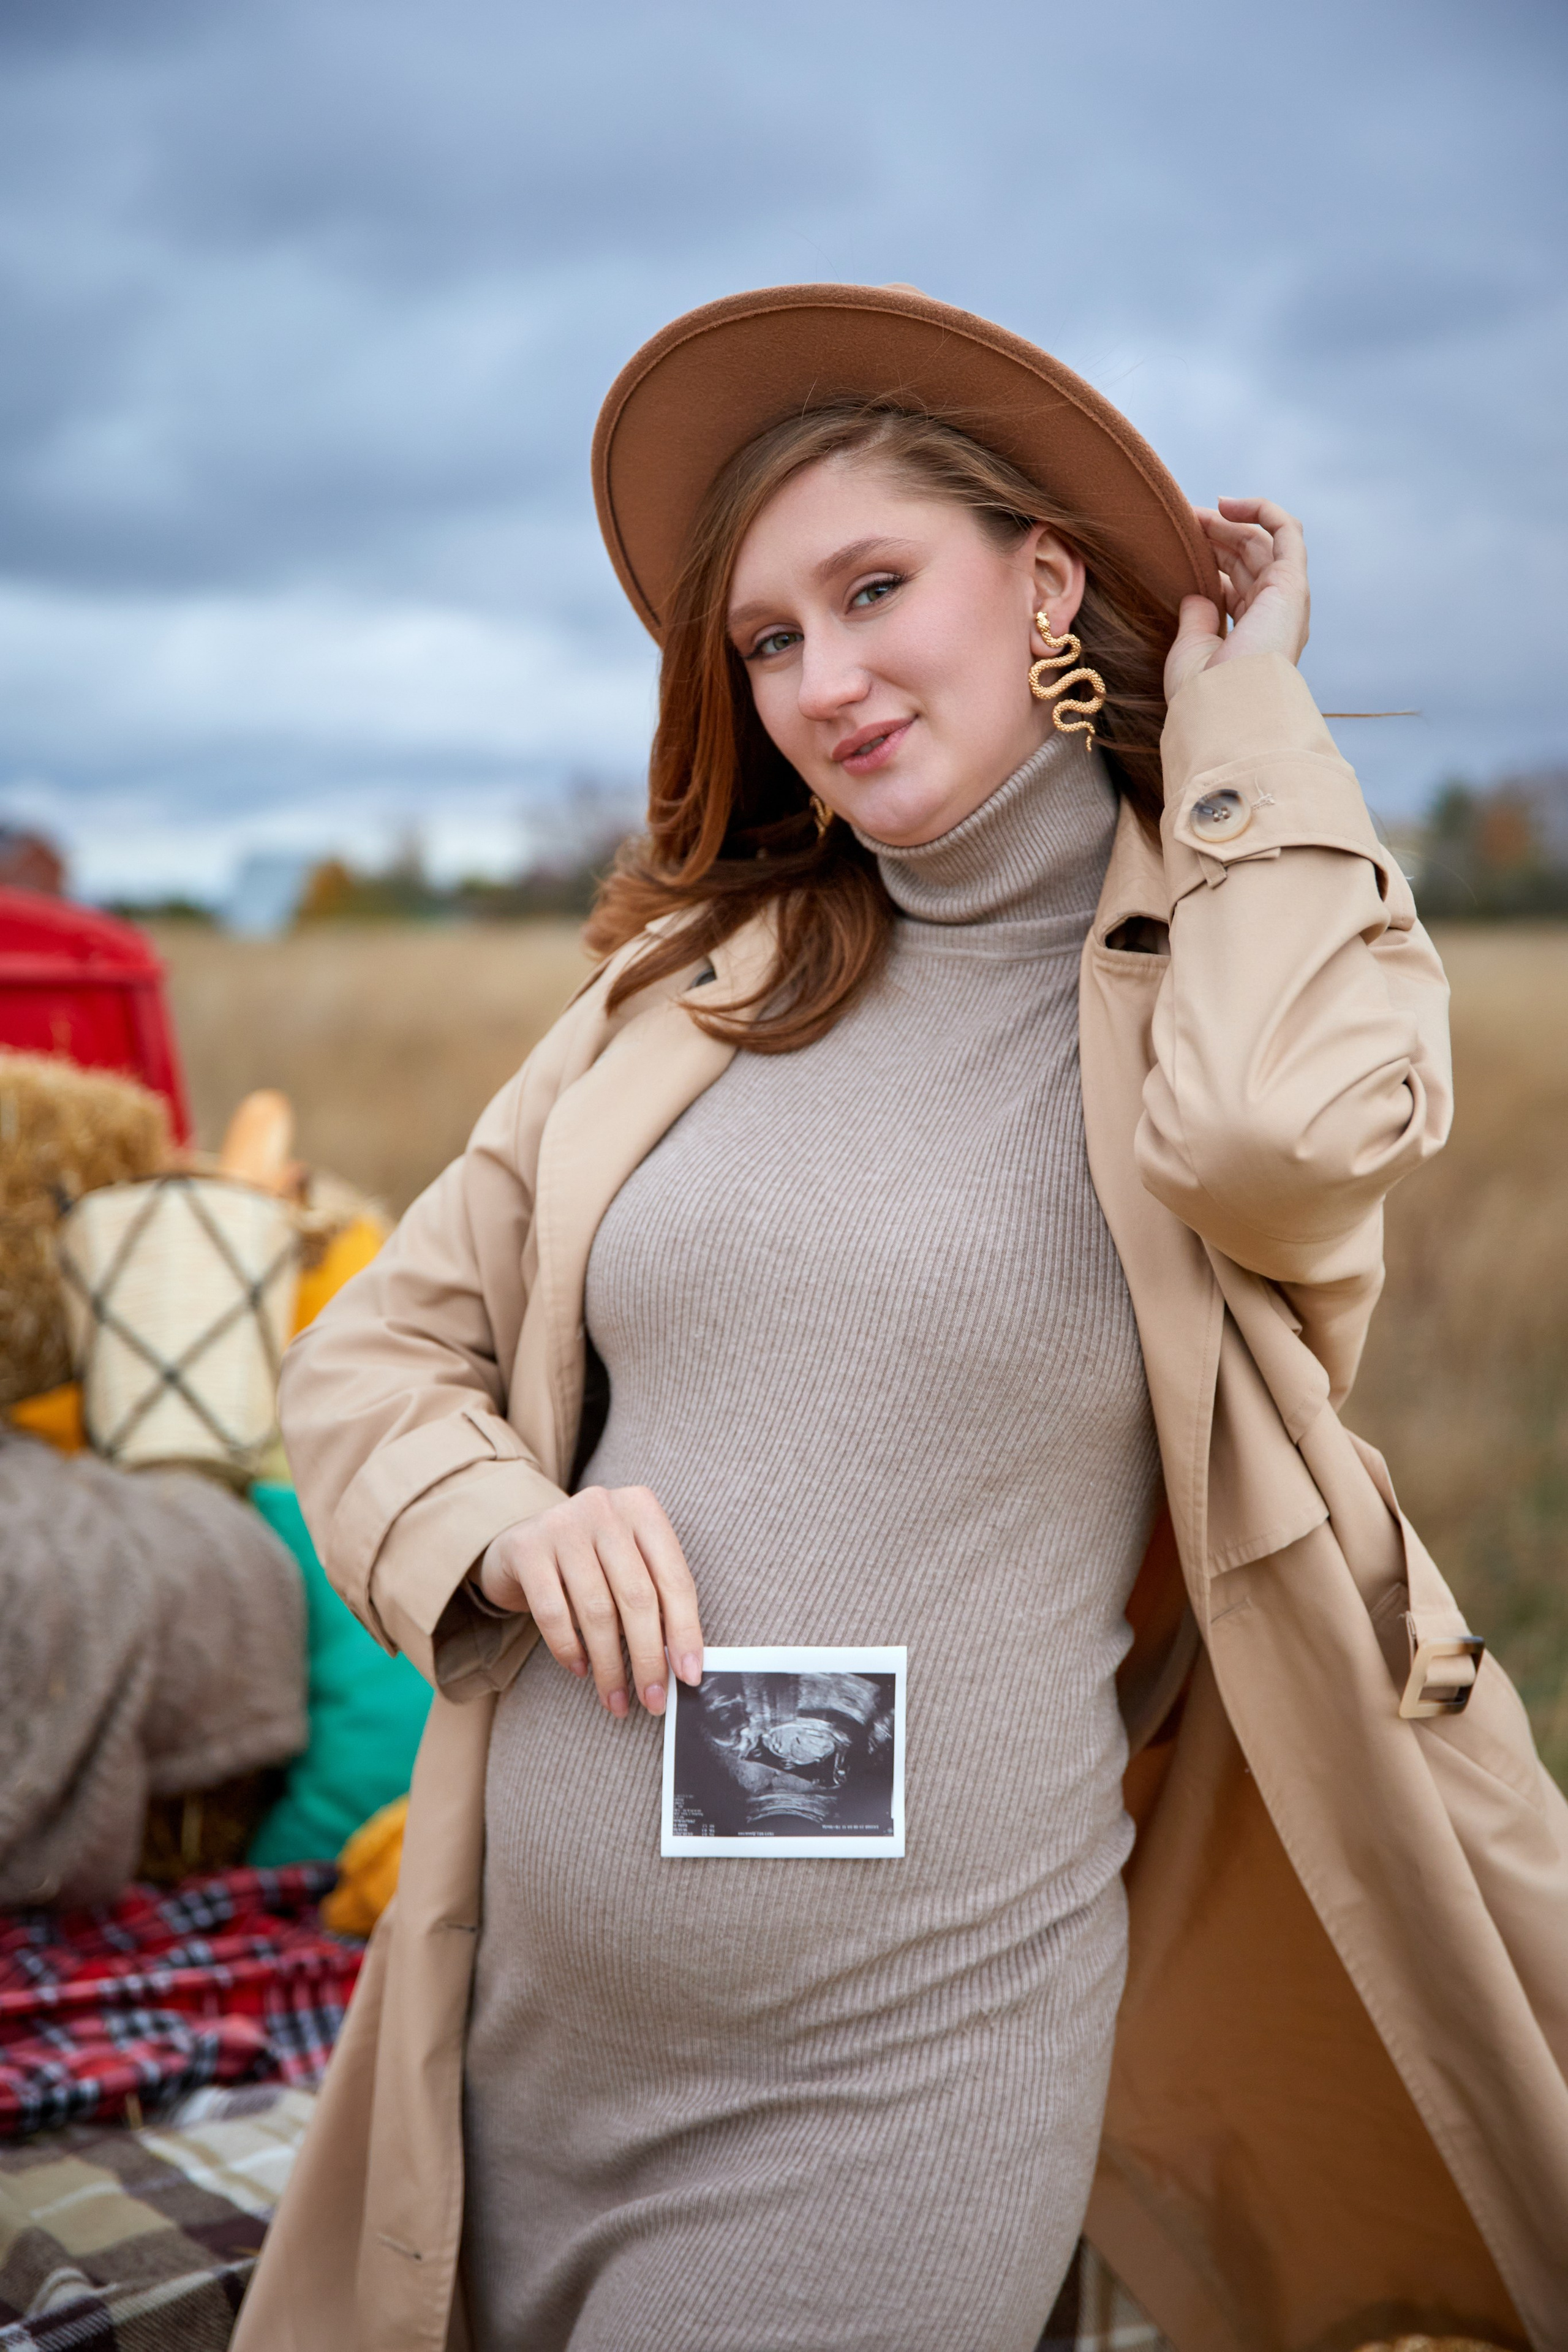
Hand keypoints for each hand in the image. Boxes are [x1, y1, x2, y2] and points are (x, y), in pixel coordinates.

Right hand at [476, 1486, 702, 1717]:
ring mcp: (562, 1524)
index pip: (674, 1578)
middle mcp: (605, 1508)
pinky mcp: (526, 1548)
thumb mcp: (628, 1564)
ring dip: (609, 1665)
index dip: (685, 1632)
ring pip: (597, 1610)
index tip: (688, 1676)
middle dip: (648, 1657)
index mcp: (642, 1509)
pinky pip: (553, 1612)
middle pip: (637, 1596)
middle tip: (652, 1699)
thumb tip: (680, 1663)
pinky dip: (569, 1649)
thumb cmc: (589, 1562)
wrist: (519, 1544)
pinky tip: (580, 1669)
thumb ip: (655, 1598)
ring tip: (615, 1698)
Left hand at [1164, 496, 1309, 701]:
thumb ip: (1197, 619)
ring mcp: (1286, 598)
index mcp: (1252, 635)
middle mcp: (1273, 616)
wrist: (1226, 707)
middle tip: (1182, 522)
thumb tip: (1195, 597)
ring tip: (1193, 513)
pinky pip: (1286, 532)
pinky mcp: (1291, 583)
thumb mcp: (1192, 649)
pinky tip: (1229, 504)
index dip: (1209, 563)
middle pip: (1248, 560)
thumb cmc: (1204, 692)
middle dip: (1216, 536)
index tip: (1177, 550)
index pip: (1234, 587)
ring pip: (1262, 543)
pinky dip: (1262, 510)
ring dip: (1229, 523)